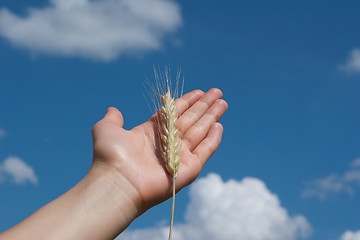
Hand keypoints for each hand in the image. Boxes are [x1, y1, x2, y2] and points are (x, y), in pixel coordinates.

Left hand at [91, 88, 227, 211]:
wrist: (117, 182)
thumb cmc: (110, 157)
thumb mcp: (106, 130)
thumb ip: (112, 119)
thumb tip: (113, 109)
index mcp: (151, 133)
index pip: (175, 113)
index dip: (187, 102)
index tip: (199, 91)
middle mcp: (167, 143)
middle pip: (190, 120)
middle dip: (204, 106)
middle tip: (217, 92)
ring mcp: (179, 156)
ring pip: (200, 132)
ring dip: (212, 117)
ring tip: (222, 103)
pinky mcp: (188, 169)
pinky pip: (204, 151)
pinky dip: (212, 139)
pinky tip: (218, 125)